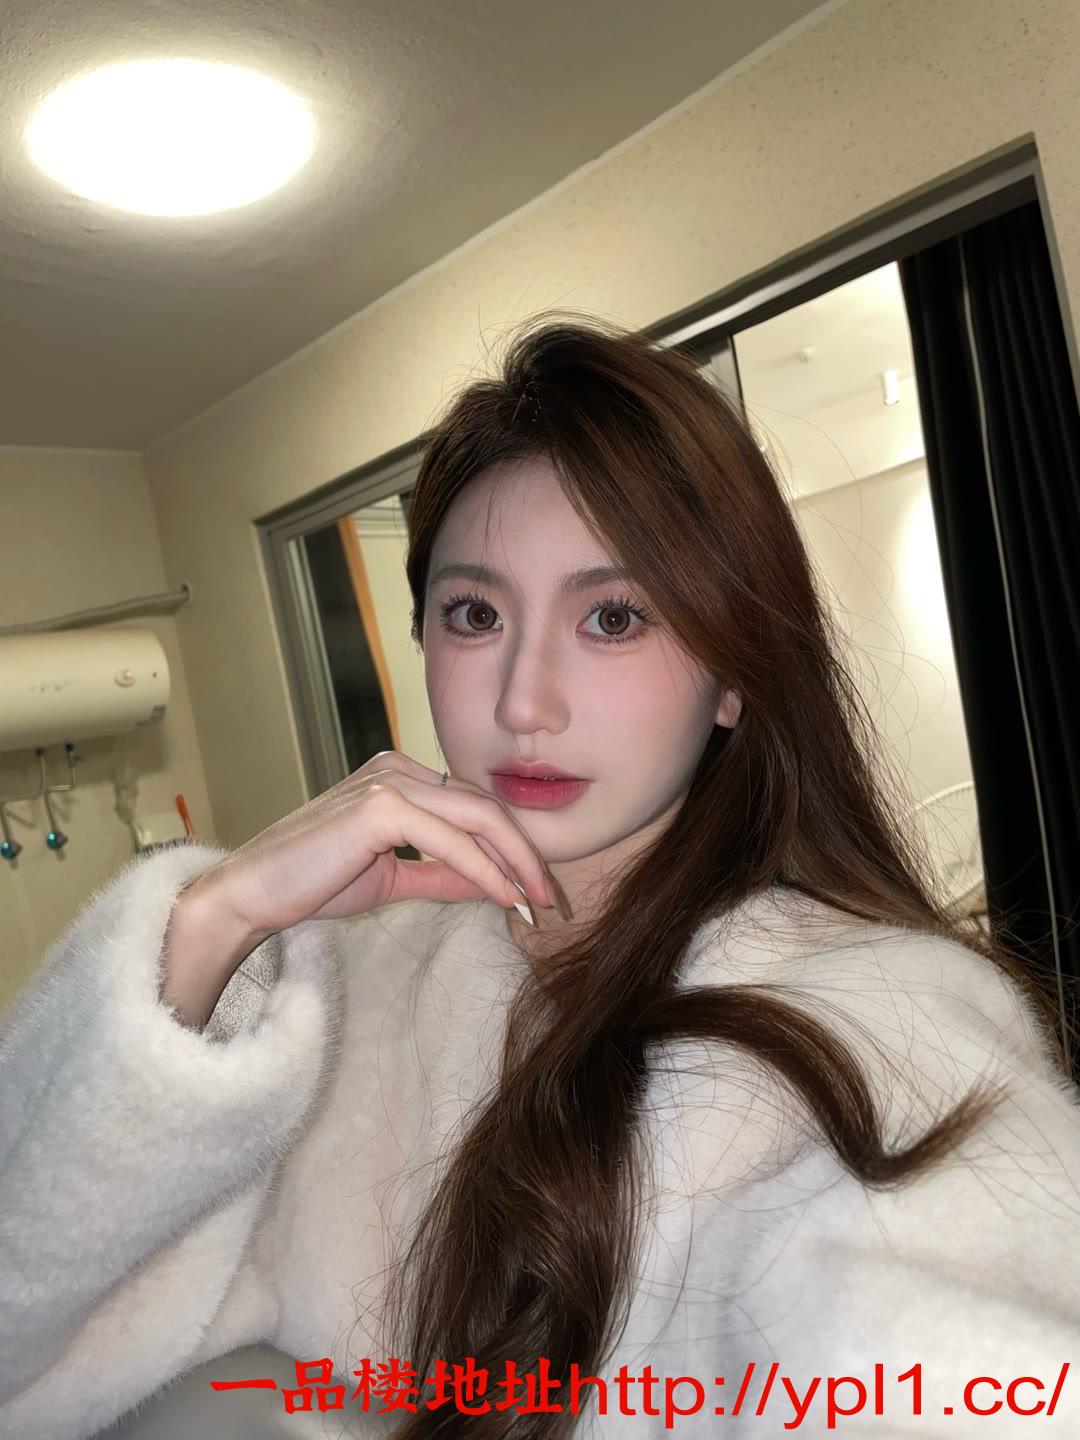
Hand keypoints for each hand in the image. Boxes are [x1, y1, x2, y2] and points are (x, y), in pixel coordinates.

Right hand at [184, 750, 563, 950]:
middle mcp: (396, 768)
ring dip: (516, 862)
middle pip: (485, 806)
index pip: (473, 806)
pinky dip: (486, 870)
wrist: (251, 895)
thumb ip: (441, 873)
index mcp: (398, 776)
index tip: (536, 888)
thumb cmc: (311, 884)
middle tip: (553, 897)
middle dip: (526, 852)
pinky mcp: (380, 806)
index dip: (511, 845)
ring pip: (478, 818)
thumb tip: (492, 883)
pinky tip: (506, 898)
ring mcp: (388, 782)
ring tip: (539, 901)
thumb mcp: (392, 878)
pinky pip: (452, 841)